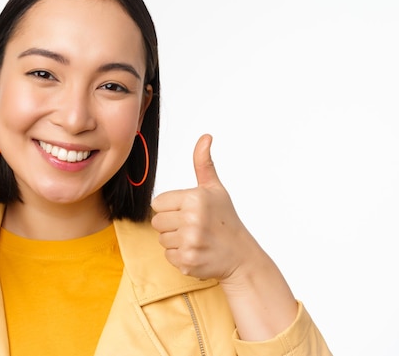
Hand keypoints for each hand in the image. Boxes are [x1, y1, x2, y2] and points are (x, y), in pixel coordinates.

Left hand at [151, 134, 259, 280]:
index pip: (157, 203)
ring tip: (196, 239)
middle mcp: (192, 219)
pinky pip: (168, 255)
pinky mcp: (187, 261)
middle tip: (193, 227)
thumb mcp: (215, 189)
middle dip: (171, 225)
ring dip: (175, 241)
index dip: (171, 208)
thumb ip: (204, 163)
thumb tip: (205, 137)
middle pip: (156, 222)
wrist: (242, 256)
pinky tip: (196, 251)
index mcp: (195, 198)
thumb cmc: (226, 220)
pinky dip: (179, 256)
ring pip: (161, 239)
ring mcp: (190, 242)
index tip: (189, 212)